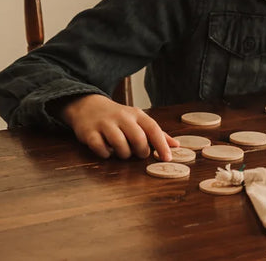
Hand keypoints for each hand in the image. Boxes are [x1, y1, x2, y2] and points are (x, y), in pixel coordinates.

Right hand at [60, 94, 174, 159]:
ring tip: (122, 152)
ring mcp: (105, 124)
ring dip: (123, 154)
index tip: (167, 158)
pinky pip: (100, 148)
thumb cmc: (118, 117)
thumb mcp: (138, 120)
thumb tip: (176, 145)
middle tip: (138, 154)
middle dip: (141, 151)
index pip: (153, 129)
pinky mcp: (89, 132)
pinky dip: (105, 154)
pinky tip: (107, 151)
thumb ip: (156, 133)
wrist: (89, 106)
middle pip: (138, 138)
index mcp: (136, 114)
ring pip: (119, 144)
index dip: (162, 145)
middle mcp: (122, 117)